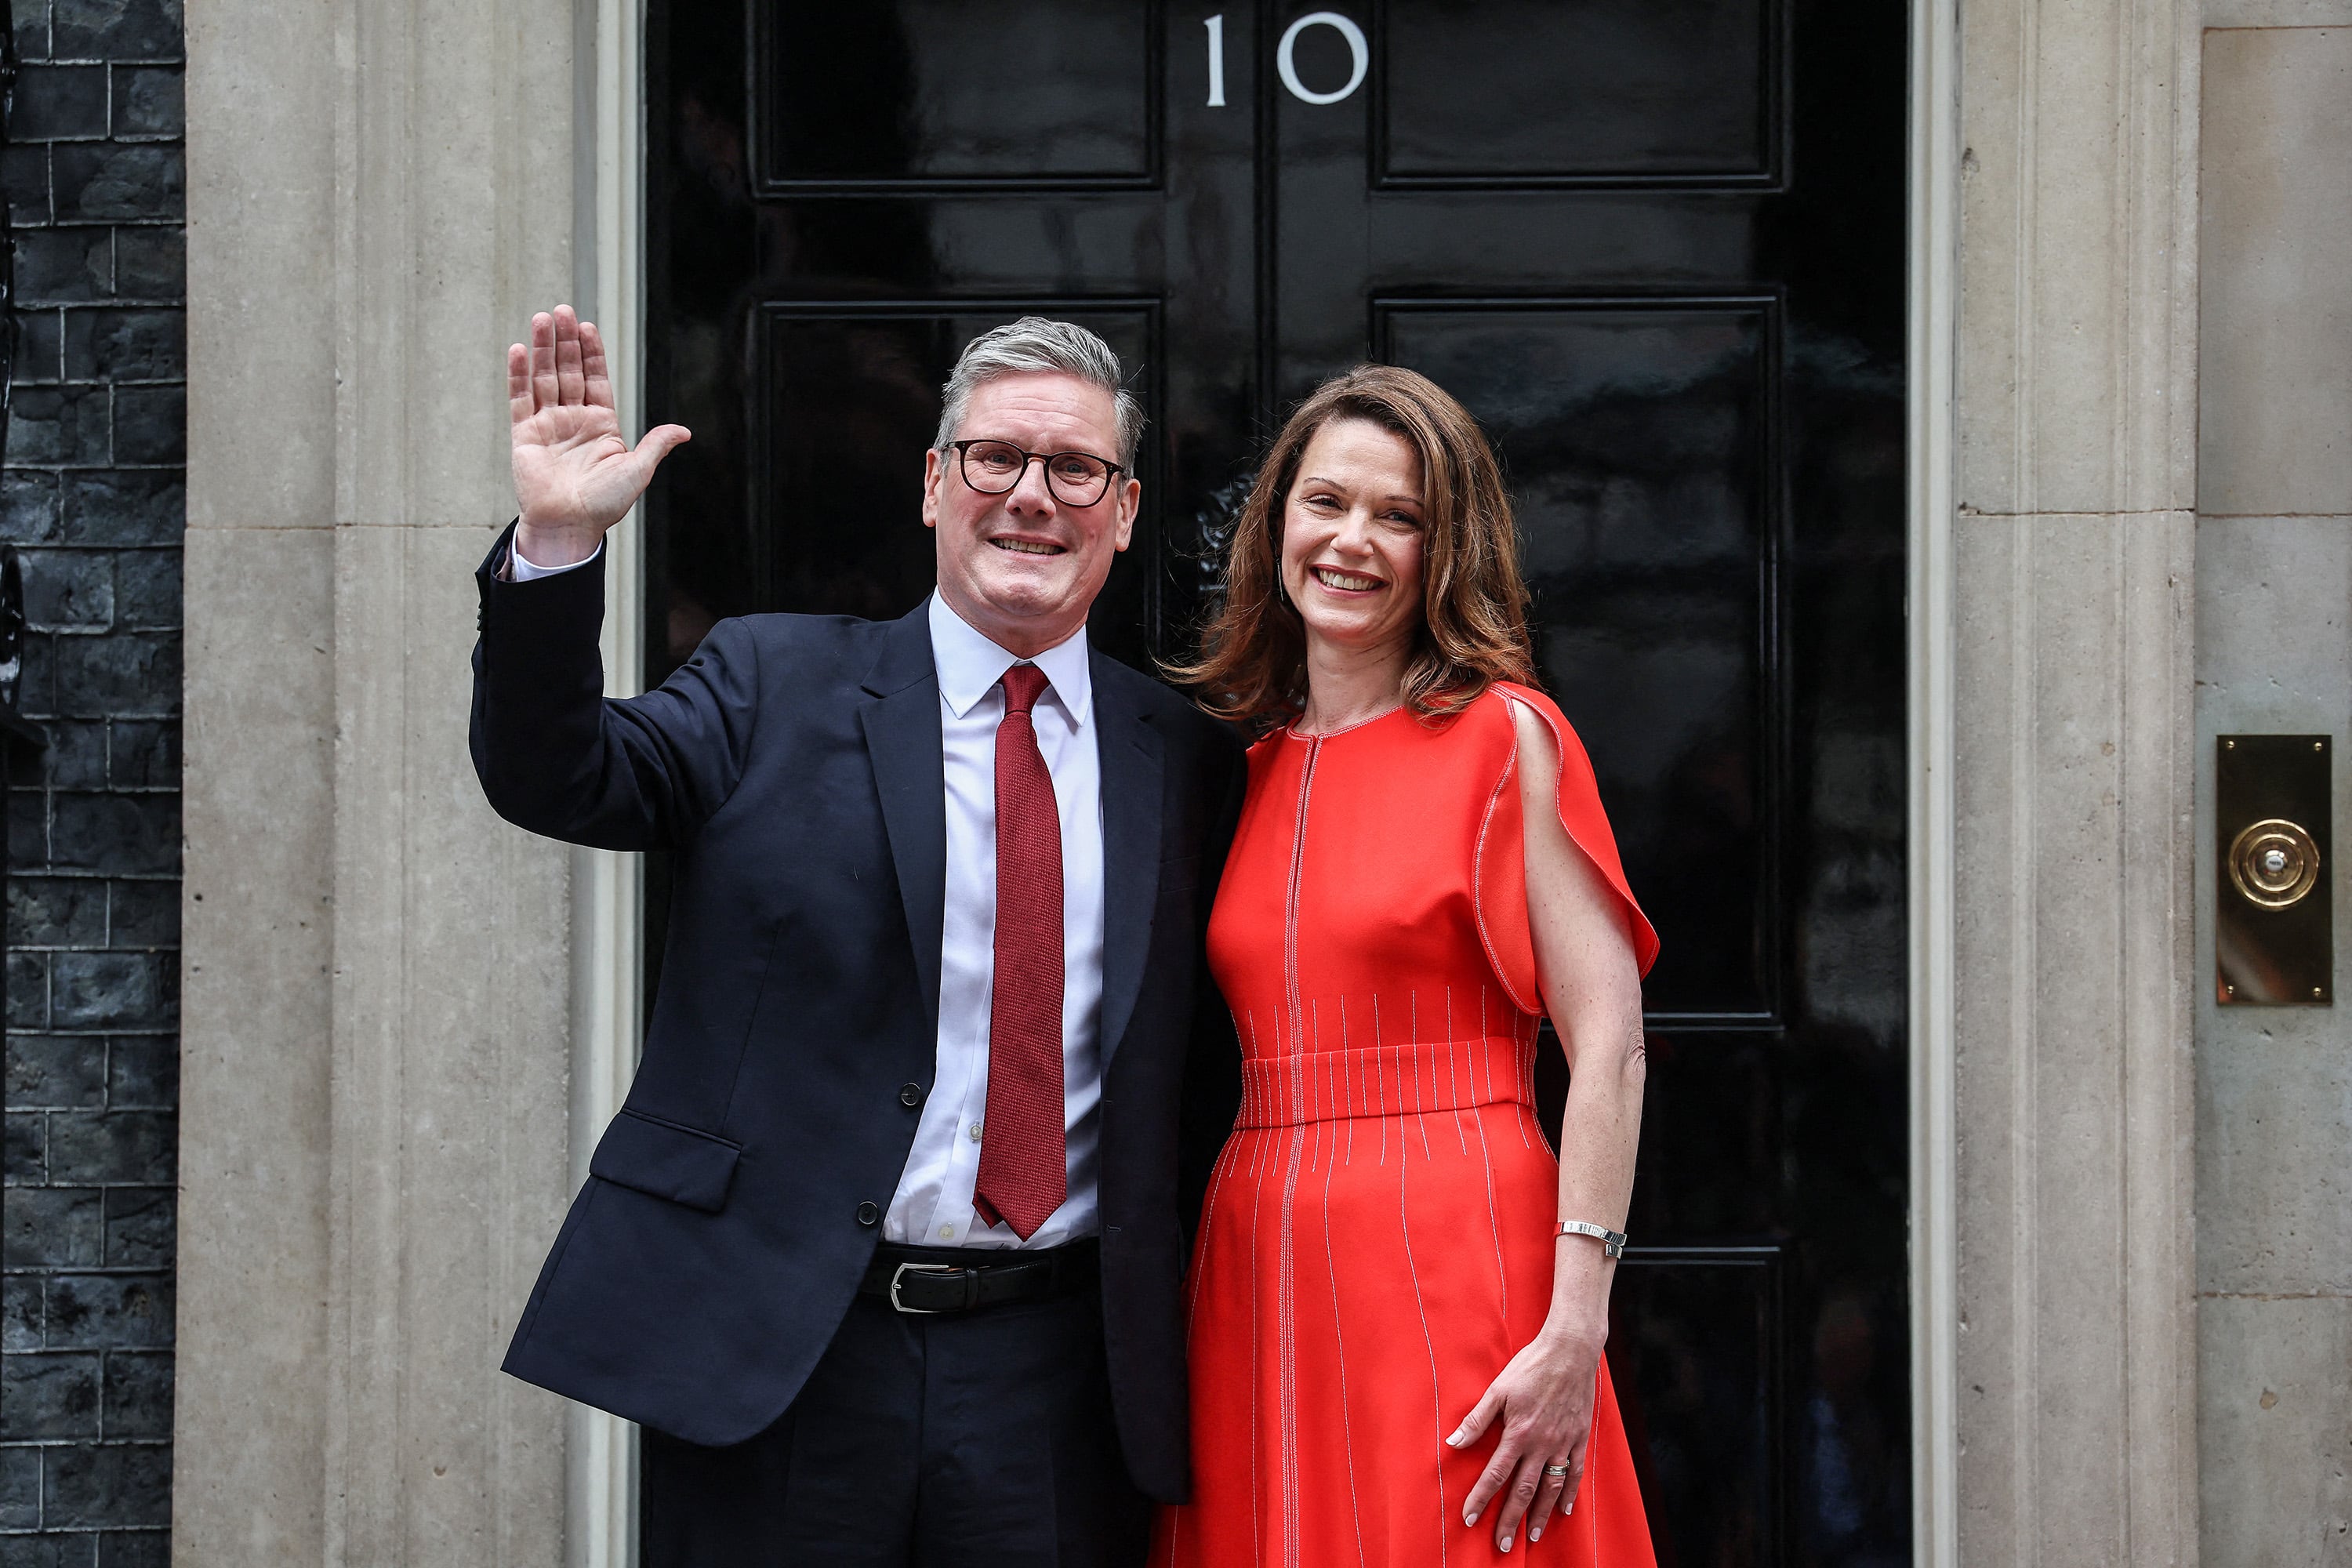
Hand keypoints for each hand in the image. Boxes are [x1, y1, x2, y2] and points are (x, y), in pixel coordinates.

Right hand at [508, 305, 690, 567]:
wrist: (569, 526)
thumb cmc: (604, 504)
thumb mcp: (637, 470)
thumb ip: (655, 445)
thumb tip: (684, 431)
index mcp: (602, 424)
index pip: (596, 379)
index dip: (592, 353)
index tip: (589, 327)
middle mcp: (574, 420)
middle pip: (568, 371)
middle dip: (566, 341)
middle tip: (562, 311)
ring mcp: (548, 424)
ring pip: (544, 378)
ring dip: (543, 349)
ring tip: (542, 319)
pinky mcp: (524, 434)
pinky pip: (520, 398)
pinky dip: (519, 374)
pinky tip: (520, 350)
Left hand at [1447, 1325, 1603, 1552]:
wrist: (1570, 1351)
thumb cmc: (1530, 1366)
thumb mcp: (1498, 1389)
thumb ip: (1477, 1419)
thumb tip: (1454, 1442)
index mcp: (1518, 1433)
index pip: (1495, 1474)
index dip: (1481, 1498)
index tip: (1469, 1518)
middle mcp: (1541, 1445)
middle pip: (1523, 1491)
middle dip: (1510, 1519)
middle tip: (1501, 1545)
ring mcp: (1563, 1444)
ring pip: (1550, 1488)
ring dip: (1540, 1515)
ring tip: (1532, 1536)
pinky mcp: (1580, 1438)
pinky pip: (1575, 1473)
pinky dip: (1570, 1494)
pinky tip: (1563, 1510)